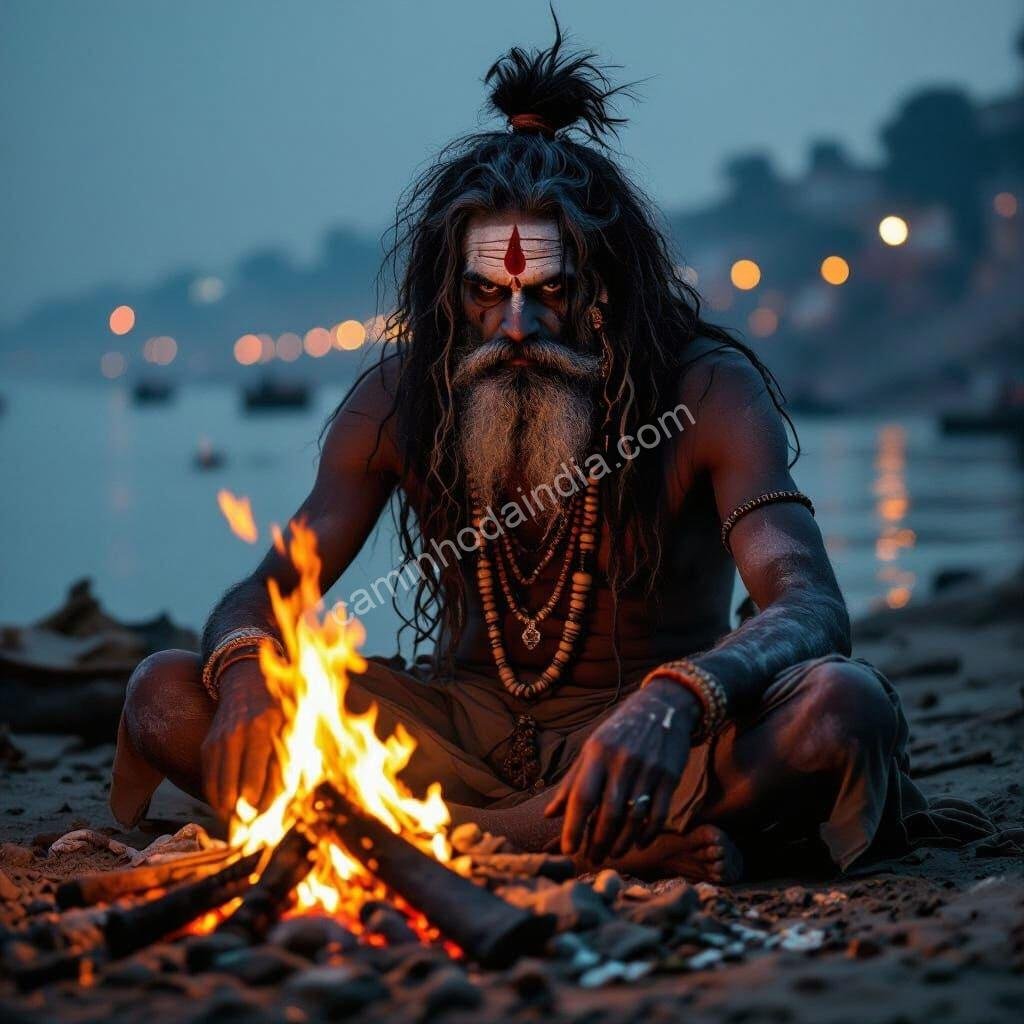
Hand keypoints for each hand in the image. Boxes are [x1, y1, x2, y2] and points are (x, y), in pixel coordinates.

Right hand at [201, 658, 283, 819]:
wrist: (248, 680)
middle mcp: (243, 733)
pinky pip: (210, 781)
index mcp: (270, 728)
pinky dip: (218, 799)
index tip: (272, 822)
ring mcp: (222, 739)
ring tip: (241, 825)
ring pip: (221, 790)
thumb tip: (285, 800)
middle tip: (254, 831)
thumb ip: (293, 760)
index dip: (270, 807)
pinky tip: (228, 808)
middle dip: (248, 816)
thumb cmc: (282, 709)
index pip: (269, 780)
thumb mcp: (296, 726)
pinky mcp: (209, 744)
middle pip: (242, 790)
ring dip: (230, 813)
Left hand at [544, 680, 699, 863]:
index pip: (582, 796)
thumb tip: (549, 815)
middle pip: (608, 813)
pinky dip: (648, 833)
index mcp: (597, 753)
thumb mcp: (592, 748)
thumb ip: (571, 781)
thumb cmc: (619, 731)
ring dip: (621, 842)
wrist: (663, 706)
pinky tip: (639, 843)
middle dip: (598, 842)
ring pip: (634, 818)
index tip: (568, 850)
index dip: (573, 826)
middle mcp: (622, 761)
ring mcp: (648, 769)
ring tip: (612, 854)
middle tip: (592, 859)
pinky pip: (658, 814)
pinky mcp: (670, 776)